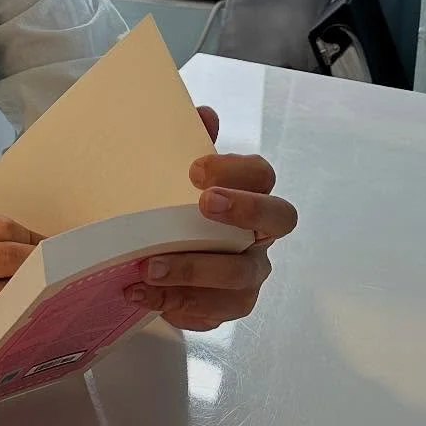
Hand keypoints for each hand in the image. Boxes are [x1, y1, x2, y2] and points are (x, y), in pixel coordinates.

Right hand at [0, 215, 39, 376]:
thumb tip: (51, 246)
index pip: (0, 227)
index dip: (32, 237)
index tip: (49, 250)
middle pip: (6, 257)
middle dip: (40, 263)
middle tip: (60, 271)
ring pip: (8, 293)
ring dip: (35, 292)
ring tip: (49, 293)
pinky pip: (3, 326)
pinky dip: (23, 319)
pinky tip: (32, 317)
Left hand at [125, 106, 296, 332]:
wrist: (157, 260)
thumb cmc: (174, 211)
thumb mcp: (171, 177)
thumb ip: (189, 144)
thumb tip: (205, 114)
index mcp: (249, 194)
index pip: (261, 174)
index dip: (236, 171)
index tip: (195, 171)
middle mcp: (260, 233)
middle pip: (278, 219)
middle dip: (245, 210)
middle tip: (202, 206)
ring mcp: (250, 272)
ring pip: (242, 275)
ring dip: (196, 271)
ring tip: (150, 269)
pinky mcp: (230, 306)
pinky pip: (217, 311)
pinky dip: (181, 305)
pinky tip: (147, 297)